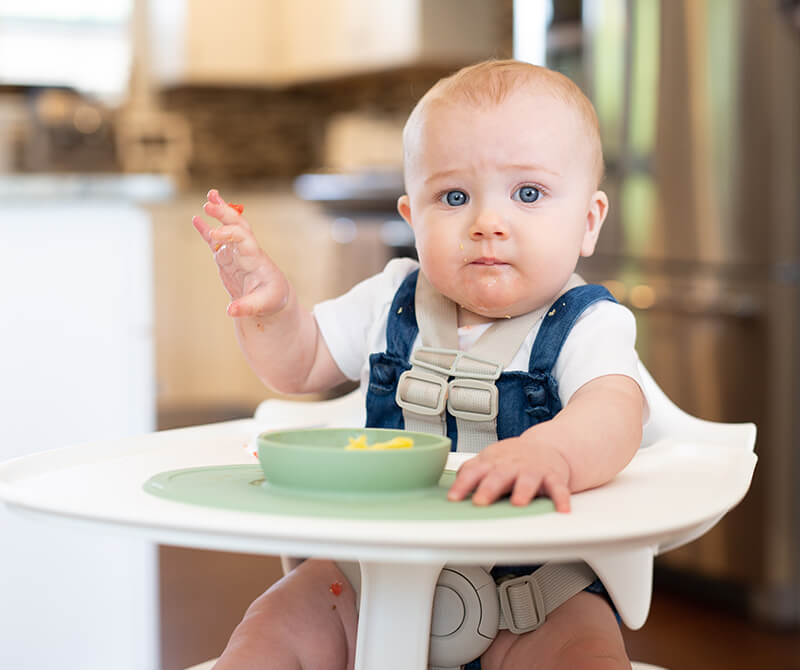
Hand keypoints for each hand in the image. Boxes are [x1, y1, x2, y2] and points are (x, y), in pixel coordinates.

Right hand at [193, 189, 289, 317]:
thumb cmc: (272, 299)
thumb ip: (247, 307)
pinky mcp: (227, 258)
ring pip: (227, 227)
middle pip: (237, 225)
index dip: (229, 234)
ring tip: (210, 195)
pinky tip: (196, 219)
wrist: (273, 298)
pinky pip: (215, 241)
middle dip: (225, 213)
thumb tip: (230, 311)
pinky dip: (206, 230)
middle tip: (210, 202)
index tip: (215, 235)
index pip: (244, 239)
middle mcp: (246, 250)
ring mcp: (236, 252)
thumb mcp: (263, 305)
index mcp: (256, 258)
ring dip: (220, 212)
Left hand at [446, 431, 571, 511]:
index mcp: (493, 462)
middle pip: (499, 475)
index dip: (462, 484)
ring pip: (527, 480)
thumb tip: (452, 484)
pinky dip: (561, 499)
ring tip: (518, 503)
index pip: (474, 471)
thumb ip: (470, 470)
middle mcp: (511, 466)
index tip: (453, 498)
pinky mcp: (553, 477)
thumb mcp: (489, 459)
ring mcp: (532, 471)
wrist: (546, 446)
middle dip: (489, 488)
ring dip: (523, 491)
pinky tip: (561, 510)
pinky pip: (558, 488)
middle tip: (480, 501)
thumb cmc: (513, 458)